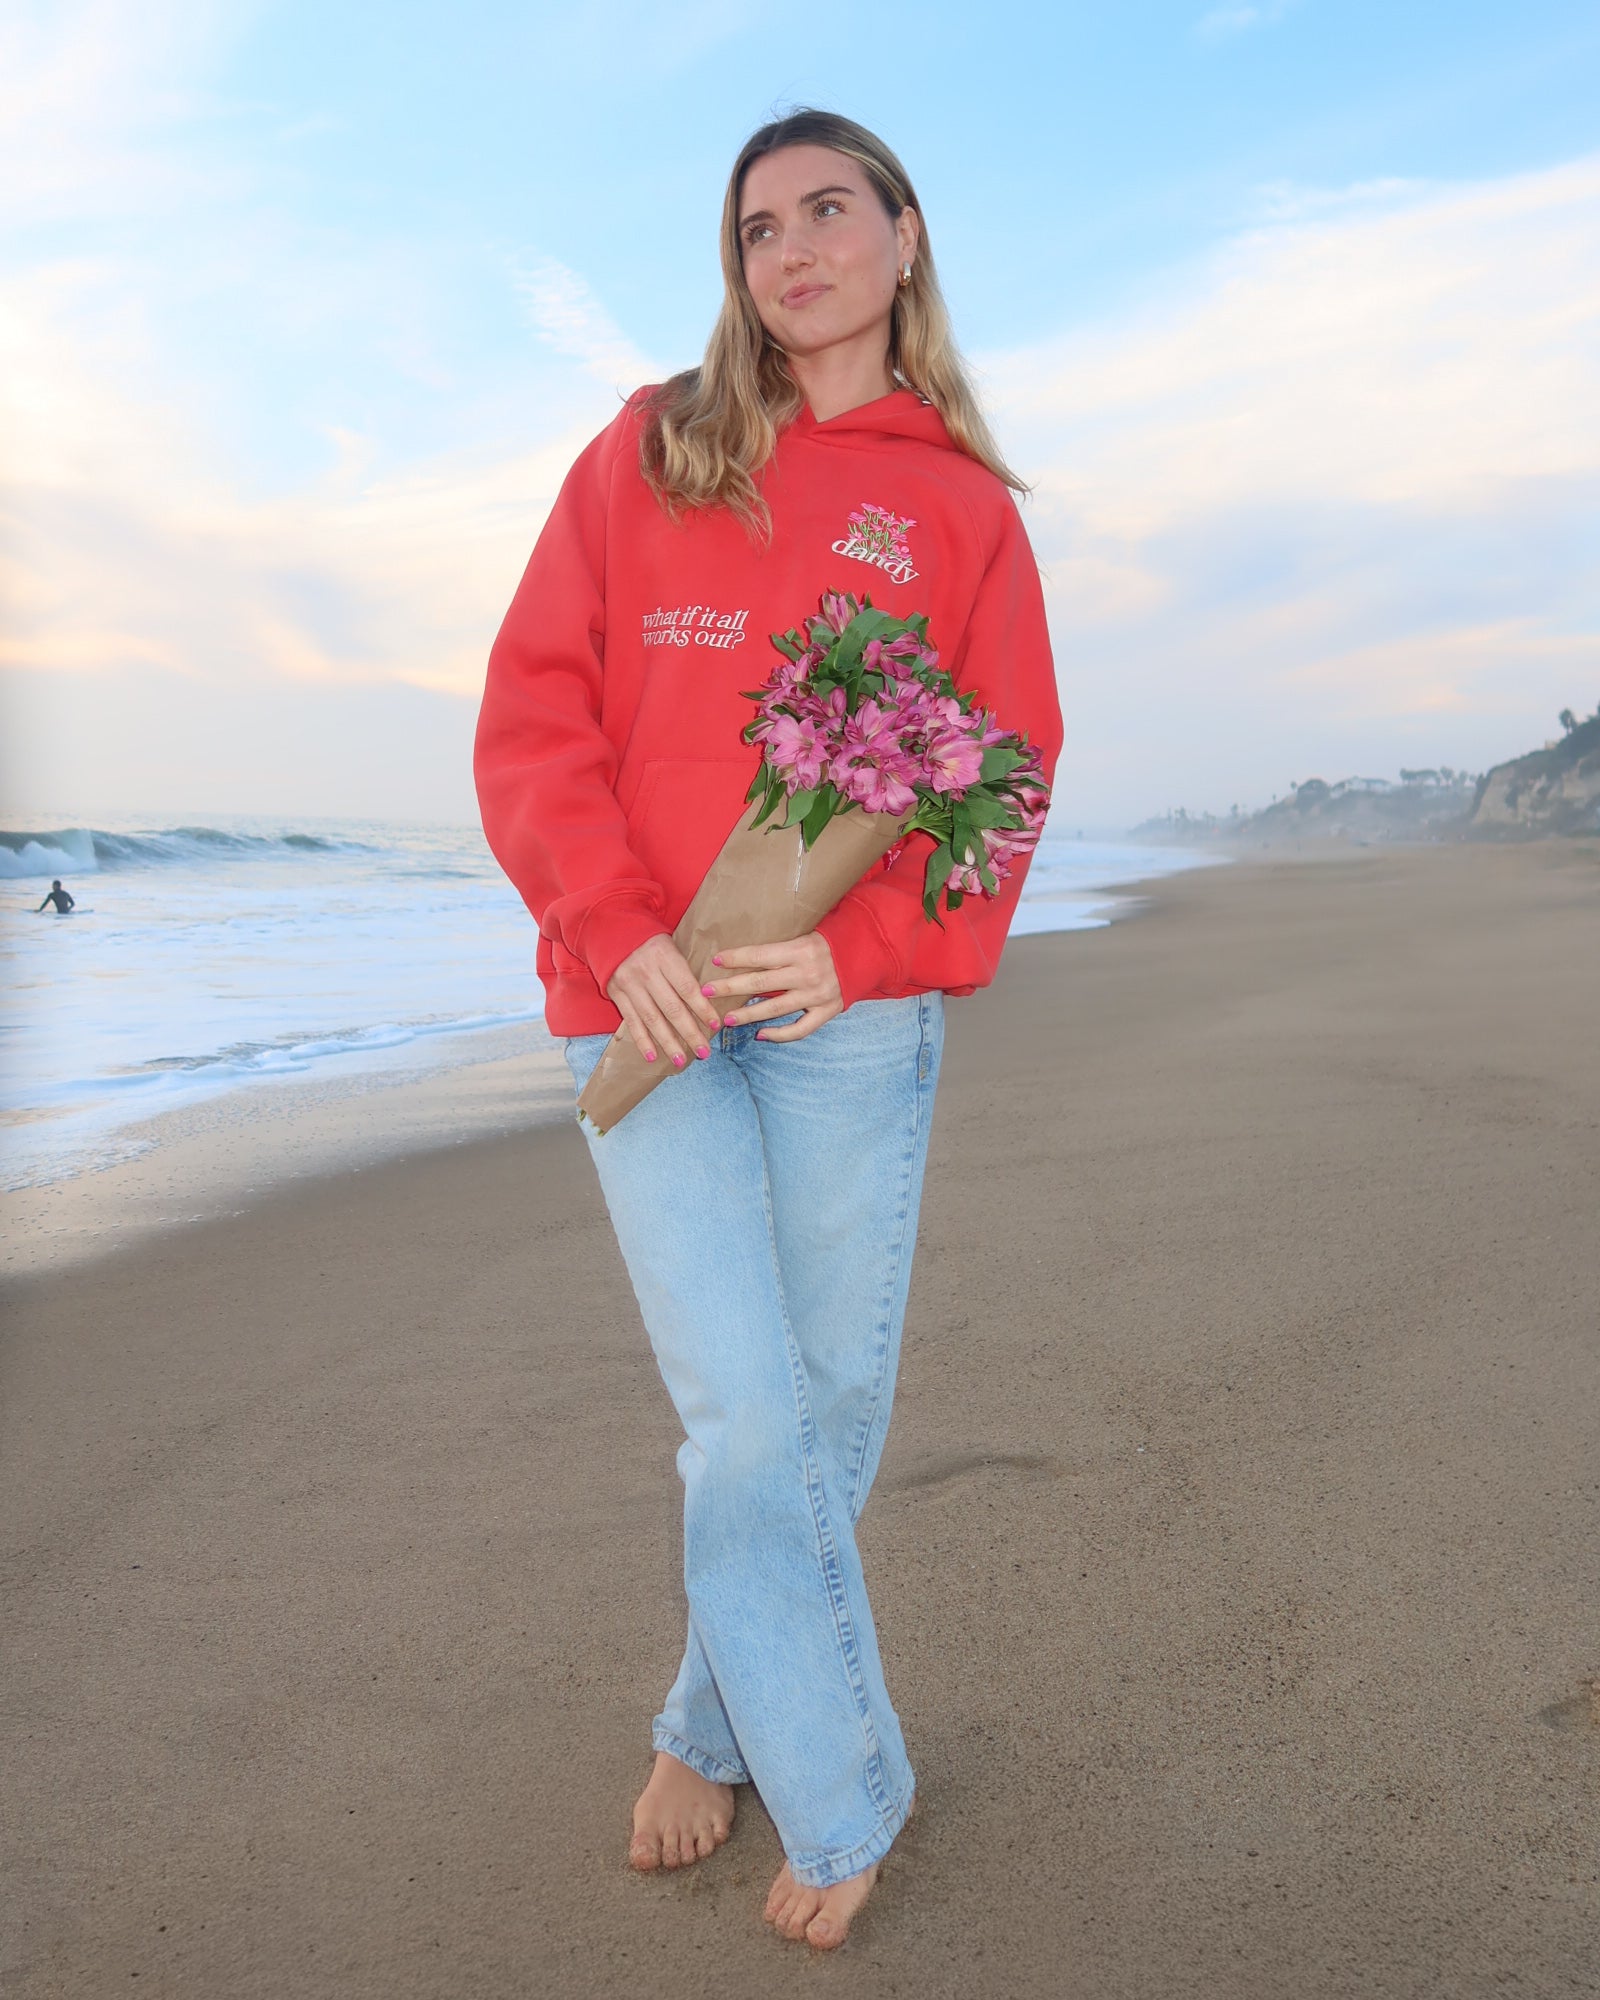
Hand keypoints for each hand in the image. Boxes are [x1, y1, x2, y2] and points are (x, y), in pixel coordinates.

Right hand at [607, 935, 720, 1069]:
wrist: (612, 932)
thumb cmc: (651, 942)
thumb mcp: (670, 946)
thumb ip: (684, 971)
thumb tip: (709, 999)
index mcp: (664, 957)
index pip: (687, 988)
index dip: (702, 1008)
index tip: (716, 1025)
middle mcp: (646, 973)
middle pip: (672, 1008)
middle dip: (690, 1033)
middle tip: (704, 1052)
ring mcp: (630, 985)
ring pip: (652, 1019)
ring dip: (668, 1043)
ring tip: (681, 1060)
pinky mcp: (617, 995)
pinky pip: (632, 1022)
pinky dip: (642, 1041)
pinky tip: (652, 1057)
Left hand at [704, 932, 842, 1043]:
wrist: (867, 953)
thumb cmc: (830, 942)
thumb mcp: (807, 935)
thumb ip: (781, 948)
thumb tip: (744, 954)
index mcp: (801, 949)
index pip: (760, 954)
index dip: (736, 958)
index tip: (716, 960)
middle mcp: (808, 973)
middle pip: (760, 982)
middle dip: (730, 987)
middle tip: (706, 992)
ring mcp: (818, 995)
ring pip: (774, 1008)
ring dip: (747, 1015)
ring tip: (726, 1018)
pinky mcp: (827, 1012)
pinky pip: (799, 1029)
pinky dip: (779, 1035)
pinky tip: (760, 1035)